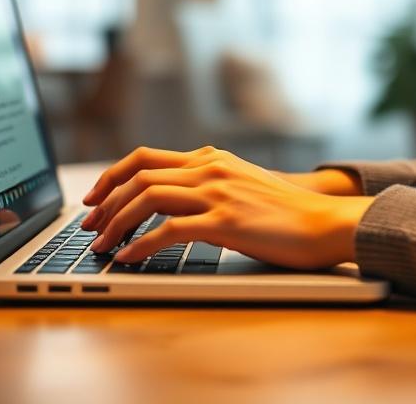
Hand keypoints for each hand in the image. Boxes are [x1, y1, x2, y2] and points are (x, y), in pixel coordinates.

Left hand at [81, 145, 374, 269]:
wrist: (326, 222)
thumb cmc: (286, 213)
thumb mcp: (243, 185)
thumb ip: (211, 183)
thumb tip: (175, 200)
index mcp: (211, 158)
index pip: (145, 157)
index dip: (112, 176)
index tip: (94, 199)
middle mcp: (210, 168)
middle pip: (138, 174)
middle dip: (105, 202)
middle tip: (88, 227)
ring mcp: (218, 192)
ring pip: (148, 197)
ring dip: (116, 222)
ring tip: (101, 246)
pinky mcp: (227, 221)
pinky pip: (170, 230)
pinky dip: (142, 245)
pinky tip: (129, 258)